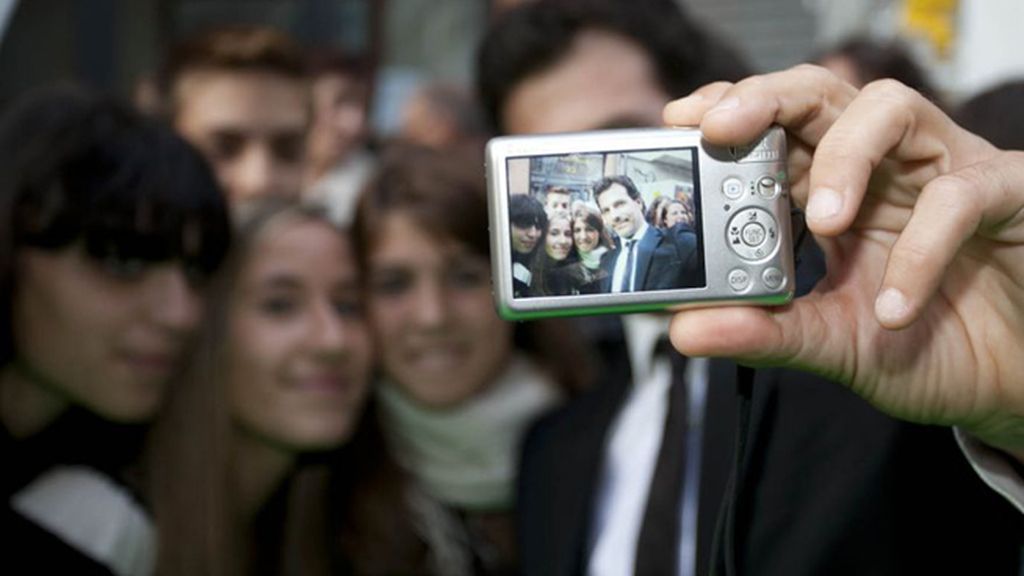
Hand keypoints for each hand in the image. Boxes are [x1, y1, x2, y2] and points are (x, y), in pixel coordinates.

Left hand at [662, 65, 1023, 457]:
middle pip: (822, 95)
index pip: (776, 126)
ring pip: (890, 109)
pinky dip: (922, 248)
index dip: (730, 110)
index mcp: (833, 189)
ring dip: (844, 156)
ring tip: (821, 222)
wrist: (1011, 383)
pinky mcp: (1007, 193)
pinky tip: (896, 306)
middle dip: (766, 99)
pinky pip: (961, 194)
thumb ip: (764, 333)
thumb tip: (682, 330)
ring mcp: (943, 171)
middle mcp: (884, 167)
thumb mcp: (833, 344)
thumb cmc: (925, 345)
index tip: (679, 121)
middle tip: (720, 128)